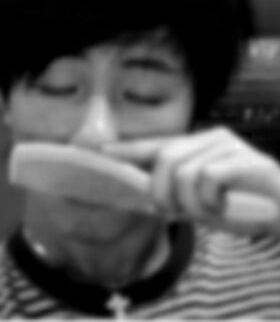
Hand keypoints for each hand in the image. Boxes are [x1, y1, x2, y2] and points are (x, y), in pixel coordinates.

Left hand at [103, 127, 279, 234]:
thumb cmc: (241, 206)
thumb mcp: (200, 201)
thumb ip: (176, 193)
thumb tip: (146, 195)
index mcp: (197, 145)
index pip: (156, 144)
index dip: (129, 149)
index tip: (103, 152)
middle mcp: (211, 138)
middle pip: (166, 157)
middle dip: (161, 189)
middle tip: (170, 210)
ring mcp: (230, 147)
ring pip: (185, 171)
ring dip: (189, 202)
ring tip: (206, 211)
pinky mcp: (247, 161)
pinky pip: (208, 178)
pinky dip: (210, 201)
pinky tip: (223, 207)